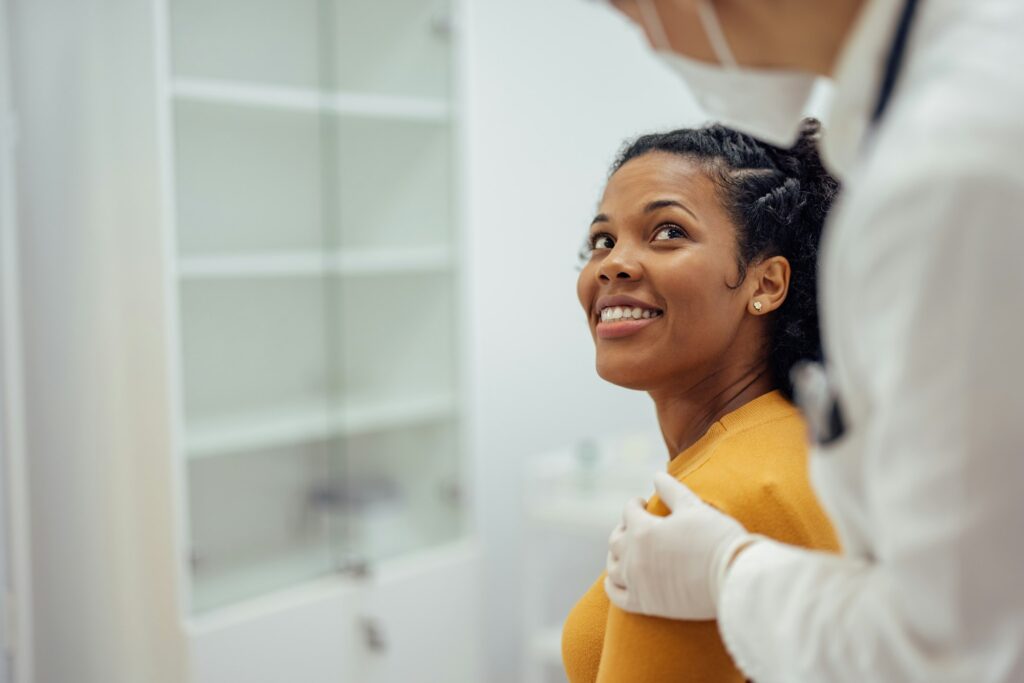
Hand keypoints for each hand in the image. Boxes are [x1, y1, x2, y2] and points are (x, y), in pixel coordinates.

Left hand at [605, 471, 752, 619]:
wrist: (734, 578)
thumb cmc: (717, 538)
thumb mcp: (693, 507)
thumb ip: (671, 491)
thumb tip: (657, 475)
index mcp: (644, 530)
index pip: (629, 512)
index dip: (635, 505)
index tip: (642, 504)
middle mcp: (634, 556)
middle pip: (616, 539)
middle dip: (623, 529)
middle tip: (633, 526)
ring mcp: (637, 582)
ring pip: (613, 567)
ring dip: (616, 555)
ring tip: (625, 551)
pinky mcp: (645, 605)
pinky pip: (616, 596)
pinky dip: (612, 585)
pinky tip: (615, 579)